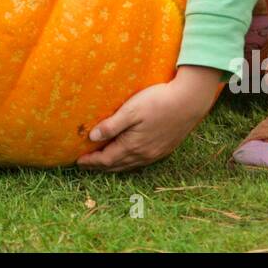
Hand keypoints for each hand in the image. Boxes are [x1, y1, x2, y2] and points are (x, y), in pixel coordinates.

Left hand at [75, 65, 224, 171]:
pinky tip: (127, 156)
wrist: (189, 101)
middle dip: (100, 166)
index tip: (78, 161)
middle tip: (86, 164)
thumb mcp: (131, 110)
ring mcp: (155, 153)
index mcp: (133, 146)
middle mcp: (144, 154)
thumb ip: (111, 125)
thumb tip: (92, 138)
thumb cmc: (158, 101)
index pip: (106, 159)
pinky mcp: (165, 148)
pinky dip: (128, 162)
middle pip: (117, 165)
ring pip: (130, 165)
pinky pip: (141, 161)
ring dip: (114, 165)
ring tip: (103, 162)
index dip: (91, 161)